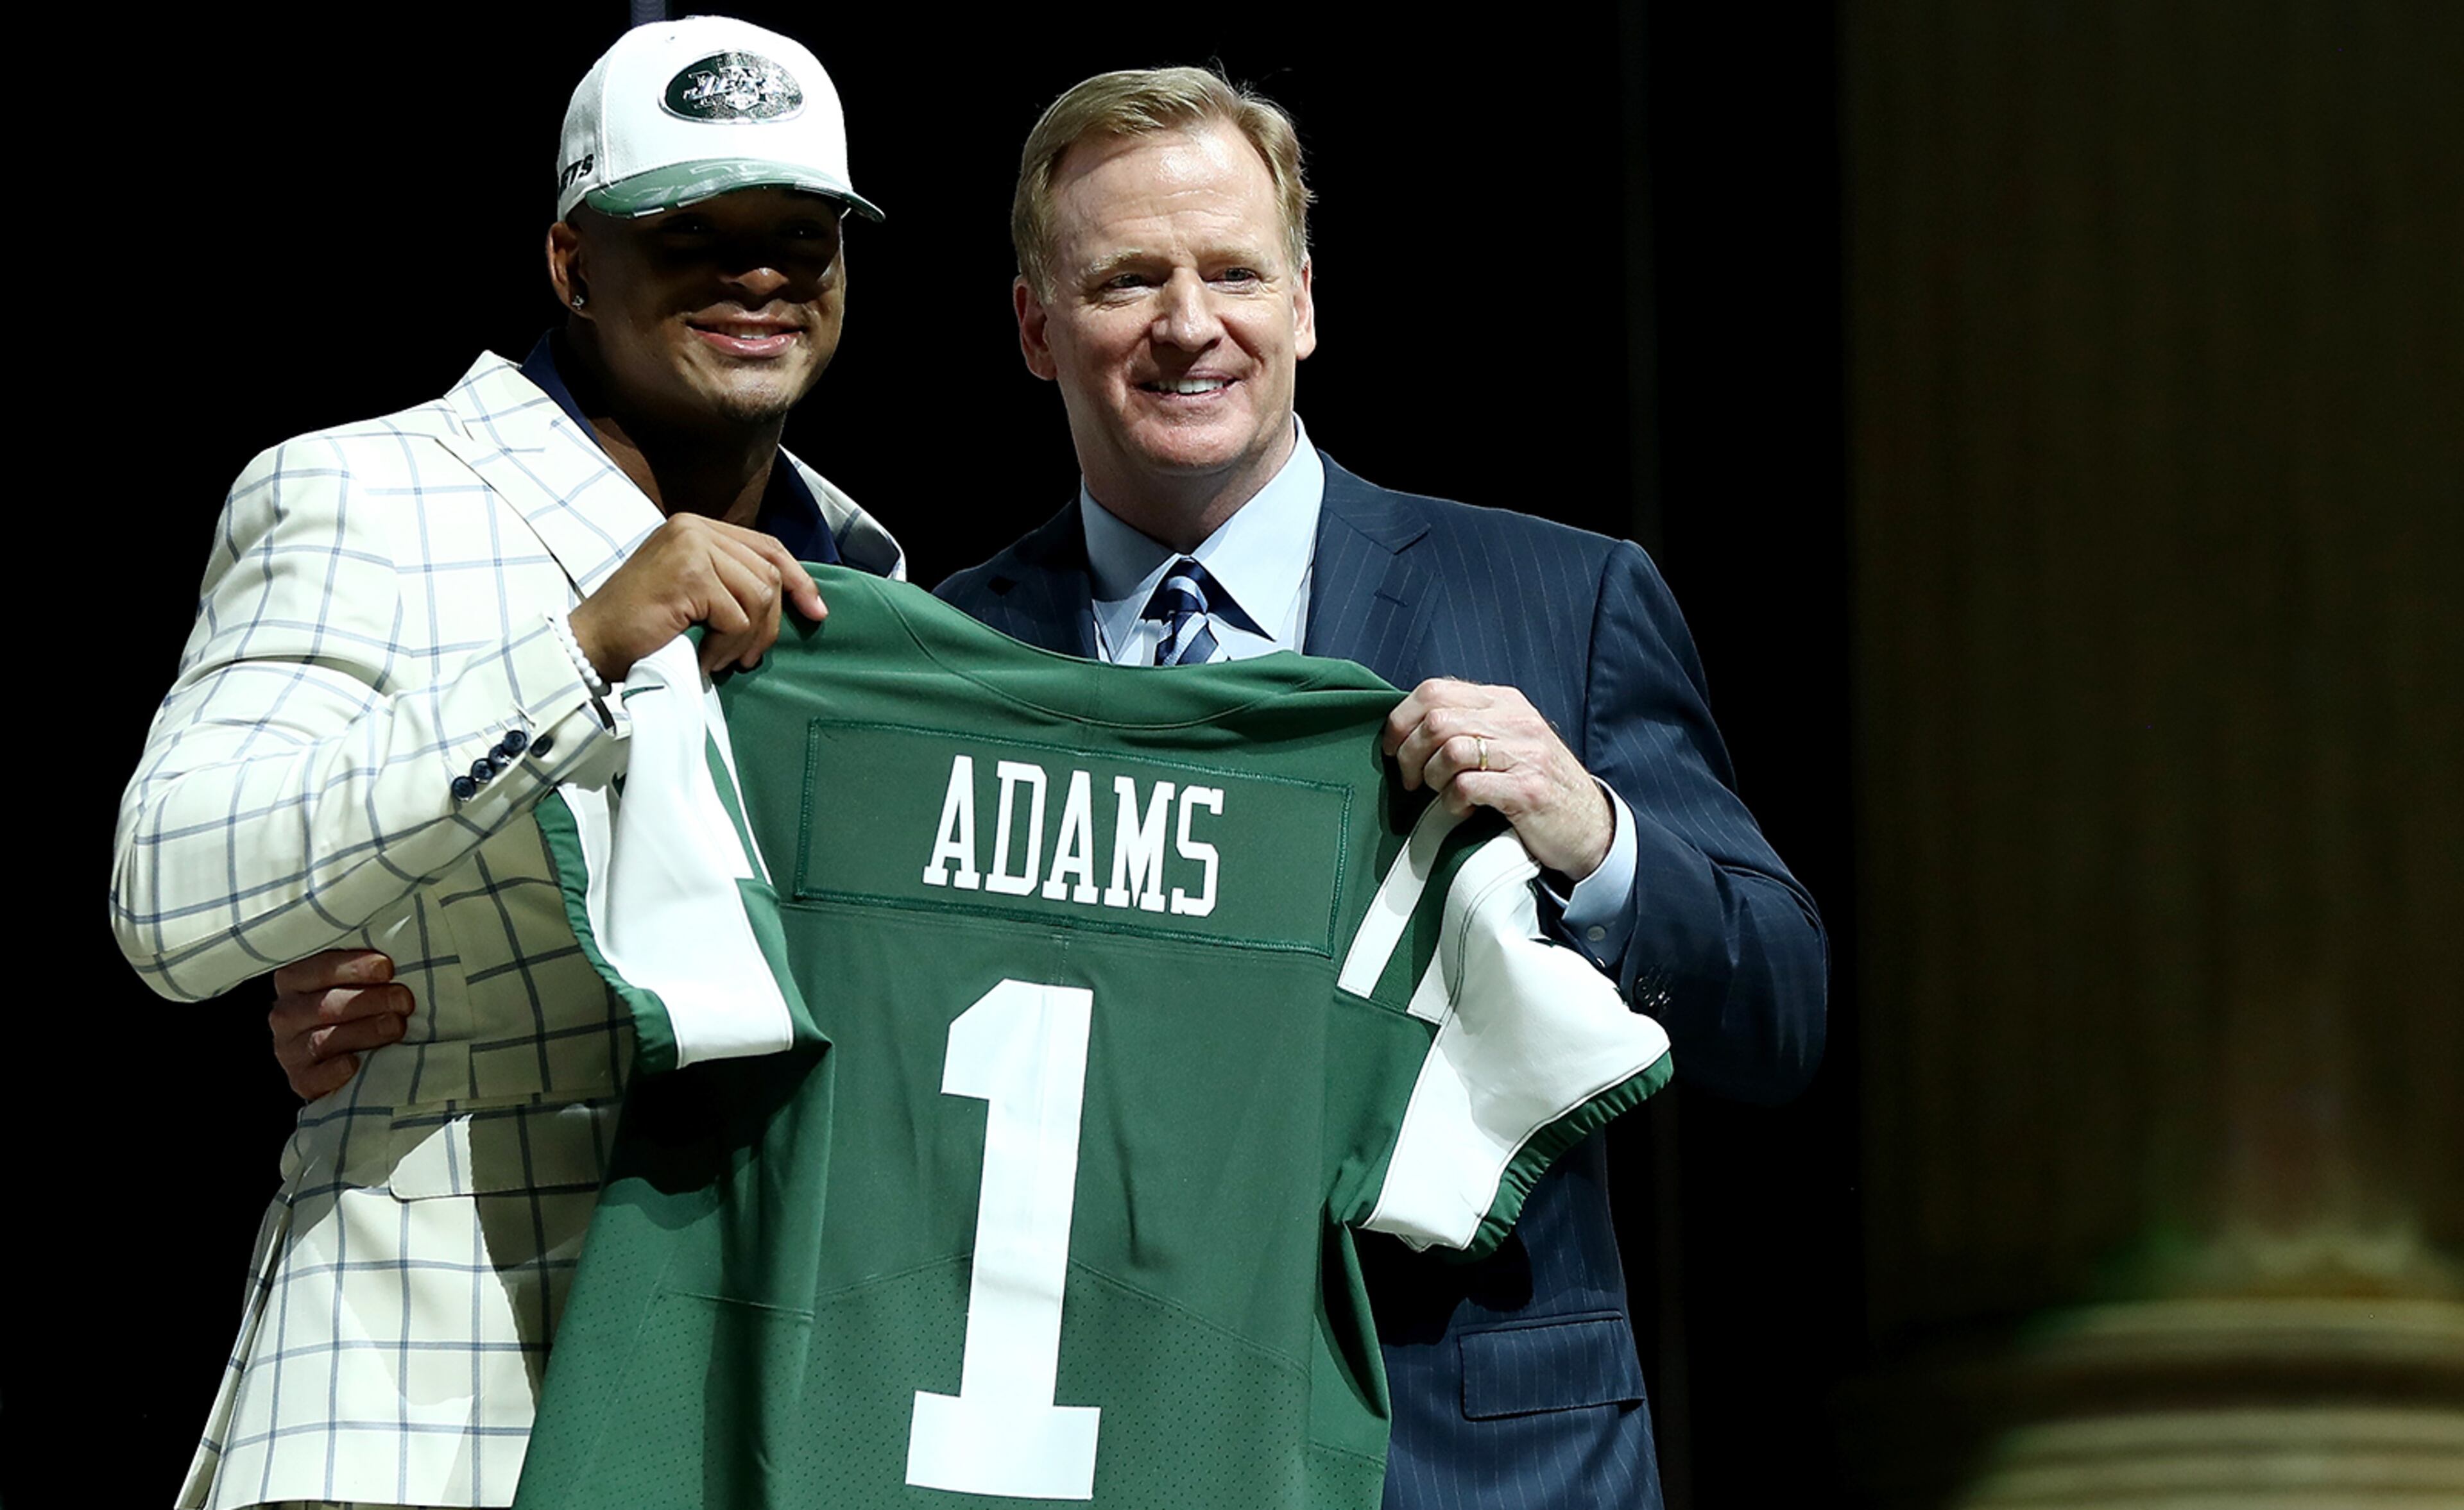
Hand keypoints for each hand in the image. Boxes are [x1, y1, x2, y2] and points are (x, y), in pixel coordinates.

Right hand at [270, 950, 412, 1101]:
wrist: (347, 1055)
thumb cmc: (359, 1005)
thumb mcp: (357, 979)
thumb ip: (366, 966)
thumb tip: (393, 956)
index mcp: (295, 980)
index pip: (319, 968)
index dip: (353, 967)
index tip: (387, 967)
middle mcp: (286, 1013)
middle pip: (325, 1005)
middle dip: (369, 1000)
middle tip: (403, 1000)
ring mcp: (289, 1049)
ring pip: (323, 1039)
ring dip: (364, 1031)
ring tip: (397, 1025)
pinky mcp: (299, 1079)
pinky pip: (313, 1077)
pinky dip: (335, 1071)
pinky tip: (355, 1063)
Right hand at [568, 515, 828, 681]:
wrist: (591, 644)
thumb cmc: (640, 626)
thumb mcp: (691, 590)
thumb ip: (729, 579)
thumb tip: (793, 595)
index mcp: (695, 527)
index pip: (766, 546)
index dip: (798, 578)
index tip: (816, 611)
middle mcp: (693, 528)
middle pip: (769, 571)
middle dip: (772, 621)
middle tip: (752, 655)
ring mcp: (691, 548)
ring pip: (759, 594)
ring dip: (748, 637)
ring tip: (725, 658)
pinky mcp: (689, 575)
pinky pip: (737, 617)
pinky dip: (727, 647)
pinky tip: (706, 658)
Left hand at [1383, 678, 1614, 881]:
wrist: (1591, 828)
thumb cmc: (1538, 787)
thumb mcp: (1508, 742)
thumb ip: (1468, 726)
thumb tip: (1408, 729)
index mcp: (1505, 703)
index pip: (1435, 690)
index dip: (1401, 719)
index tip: (1392, 749)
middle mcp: (1516, 721)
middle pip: (1436, 720)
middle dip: (1409, 754)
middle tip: (1410, 782)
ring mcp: (1525, 754)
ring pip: (1450, 750)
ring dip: (1431, 778)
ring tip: (1440, 795)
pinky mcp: (1528, 790)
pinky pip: (1468, 786)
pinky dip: (1452, 802)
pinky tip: (1462, 811)